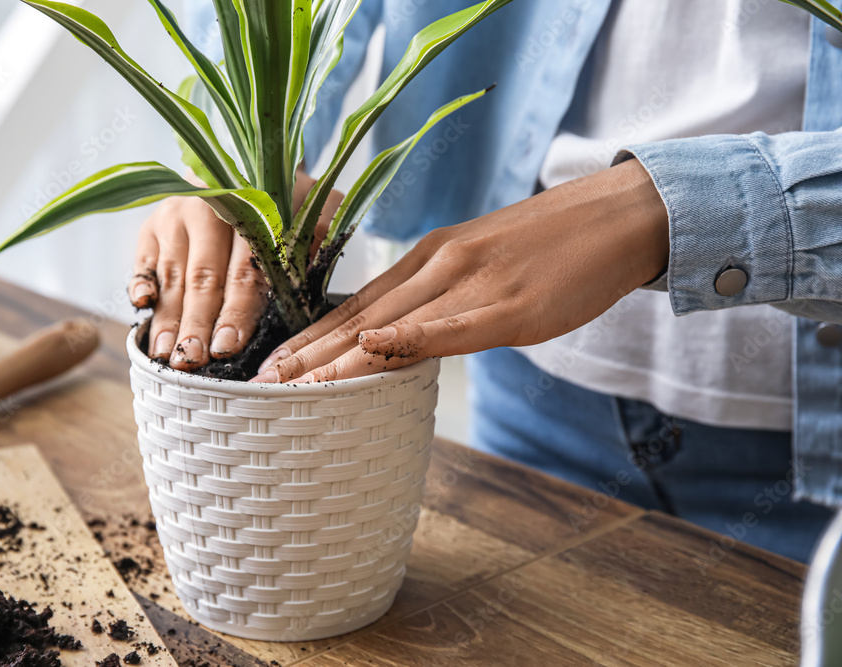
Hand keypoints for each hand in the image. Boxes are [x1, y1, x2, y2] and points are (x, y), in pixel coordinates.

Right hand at [128, 171, 342, 369]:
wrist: (239, 169)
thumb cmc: (282, 203)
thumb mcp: (313, 207)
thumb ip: (320, 234)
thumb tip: (318, 269)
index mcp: (252, 211)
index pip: (244, 271)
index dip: (236, 312)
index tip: (229, 347)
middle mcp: (209, 210)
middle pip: (203, 279)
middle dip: (197, 325)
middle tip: (192, 361)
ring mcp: (175, 216)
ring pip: (172, 275)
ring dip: (167, 318)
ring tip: (166, 355)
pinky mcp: (151, 226)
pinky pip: (143, 259)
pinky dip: (140, 282)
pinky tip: (141, 307)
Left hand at [251, 159, 669, 382]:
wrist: (618, 217)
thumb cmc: (551, 249)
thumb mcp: (482, 265)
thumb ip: (441, 300)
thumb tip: (405, 338)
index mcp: (429, 259)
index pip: (357, 305)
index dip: (311, 338)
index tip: (273, 365)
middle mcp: (438, 266)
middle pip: (359, 318)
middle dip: (306, 355)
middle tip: (259, 386)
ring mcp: (472, 283)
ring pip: (390, 325)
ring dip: (335, 358)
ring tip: (290, 385)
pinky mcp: (510, 305)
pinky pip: (451, 327)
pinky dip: (407, 340)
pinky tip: (371, 353)